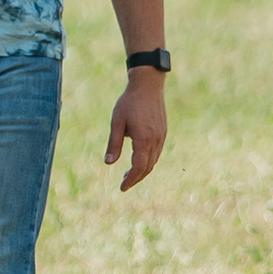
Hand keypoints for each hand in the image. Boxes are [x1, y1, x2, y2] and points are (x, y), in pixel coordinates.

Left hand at [106, 72, 166, 192]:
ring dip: (142, 170)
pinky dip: (148, 161)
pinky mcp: (163, 132)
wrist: (148, 86)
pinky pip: (156, 152)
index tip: (122, 187)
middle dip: (136, 178)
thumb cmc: (129, 102)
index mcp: (143, 139)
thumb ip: (114, 144)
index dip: (131, 179)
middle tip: (123, 183)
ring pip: (153, 161)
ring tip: (129, 174)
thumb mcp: (117, 122)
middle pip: (148, 167)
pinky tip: (138, 159)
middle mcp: (155, 140)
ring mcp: (161, 136)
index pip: (139, 167)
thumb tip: (109, 163)